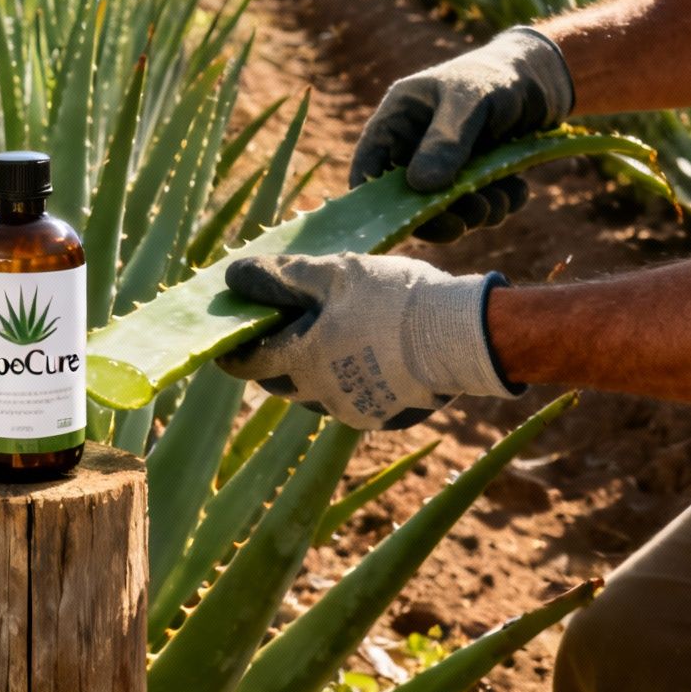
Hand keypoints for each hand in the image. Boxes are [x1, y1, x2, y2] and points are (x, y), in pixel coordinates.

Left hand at [217, 252, 519, 430]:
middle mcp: (320, 396)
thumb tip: (233, 276)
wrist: (463, 337)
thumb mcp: (334, 275)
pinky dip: (347, 380)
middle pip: (280, 381)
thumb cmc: (393, 300)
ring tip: (330, 336)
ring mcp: (353, 410)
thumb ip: (282, 278)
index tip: (228, 339)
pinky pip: (351, 399)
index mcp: (301, 361)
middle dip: (274, 358)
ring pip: (314, 393)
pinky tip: (366, 354)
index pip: (247, 364)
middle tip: (282, 330)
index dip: (233, 351)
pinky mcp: (383, 416)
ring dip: (312, 370)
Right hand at [352, 27, 573, 242]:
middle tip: (466, 221)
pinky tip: (517, 188)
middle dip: (439, 215)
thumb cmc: (498, 76)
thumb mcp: (470, 100)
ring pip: (448, 208)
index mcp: (399, 120)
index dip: (375, 202)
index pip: (369, 167)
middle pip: (409, 199)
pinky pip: (480, 205)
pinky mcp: (477, 177)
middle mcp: (416, 146)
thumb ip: (446, 140)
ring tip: (501, 199)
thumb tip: (420, 187)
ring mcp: (447, 164)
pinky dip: (499, 205)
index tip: (405, 224)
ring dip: (475, 212)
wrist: (547, 78)